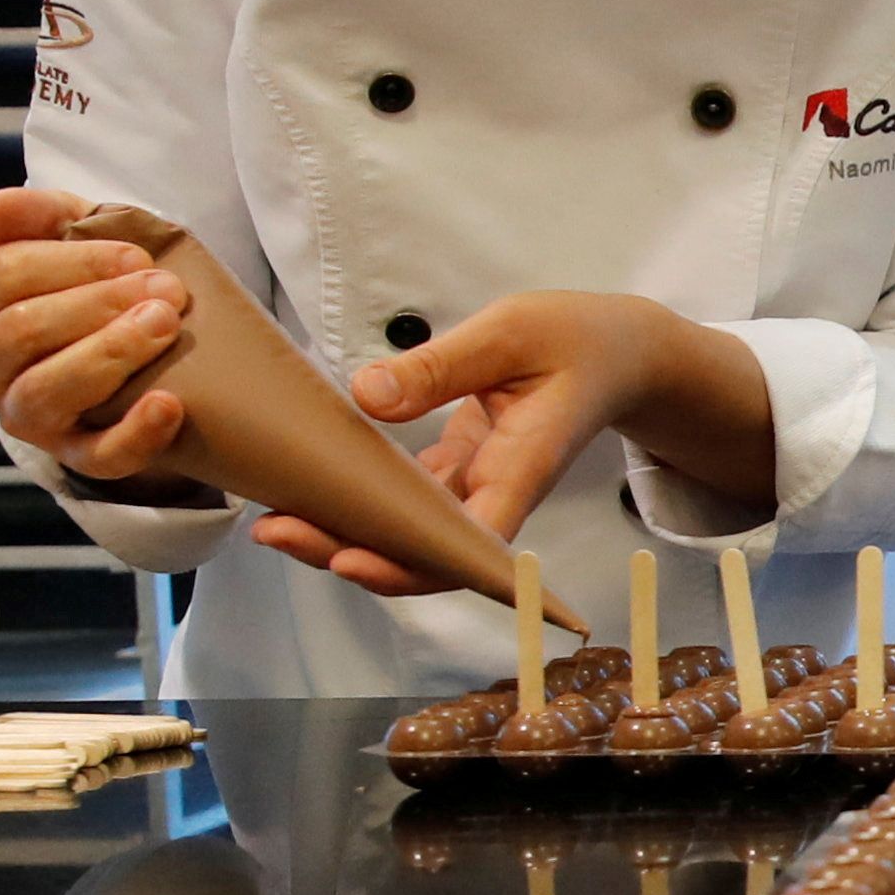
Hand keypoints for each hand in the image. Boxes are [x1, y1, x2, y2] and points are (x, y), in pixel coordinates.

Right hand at [0, 185, 194, 486]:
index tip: (134, 256)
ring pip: (44, 392)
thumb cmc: (107, 284)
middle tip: (166, 288)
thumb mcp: (81, 236)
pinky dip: (134, 434)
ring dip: (109, 354)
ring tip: (164, 325)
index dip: (67, 262)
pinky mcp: (76, 458)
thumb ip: (43, 214)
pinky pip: (96, 458)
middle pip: (18, 332)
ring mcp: (27, 417)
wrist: (157, 352)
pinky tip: (168, 405)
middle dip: (97, 304)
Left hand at [248, 290, 690, 596]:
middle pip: (426, 553)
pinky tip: (308, 488)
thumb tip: (366, 394)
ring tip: (274, 519)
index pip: (469, 540)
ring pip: (411, 534)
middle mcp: (499, 491)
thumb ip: (441, 365)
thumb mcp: (510, 332)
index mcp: (523, 465)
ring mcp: (478, 487)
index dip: (410, 563)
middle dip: (348, 553)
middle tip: (275, 531)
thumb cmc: (578, 340)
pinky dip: (361, 503)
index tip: (350, 560)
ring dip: (345, 534)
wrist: (620, 354)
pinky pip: (407, 505)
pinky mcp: (461, 473)